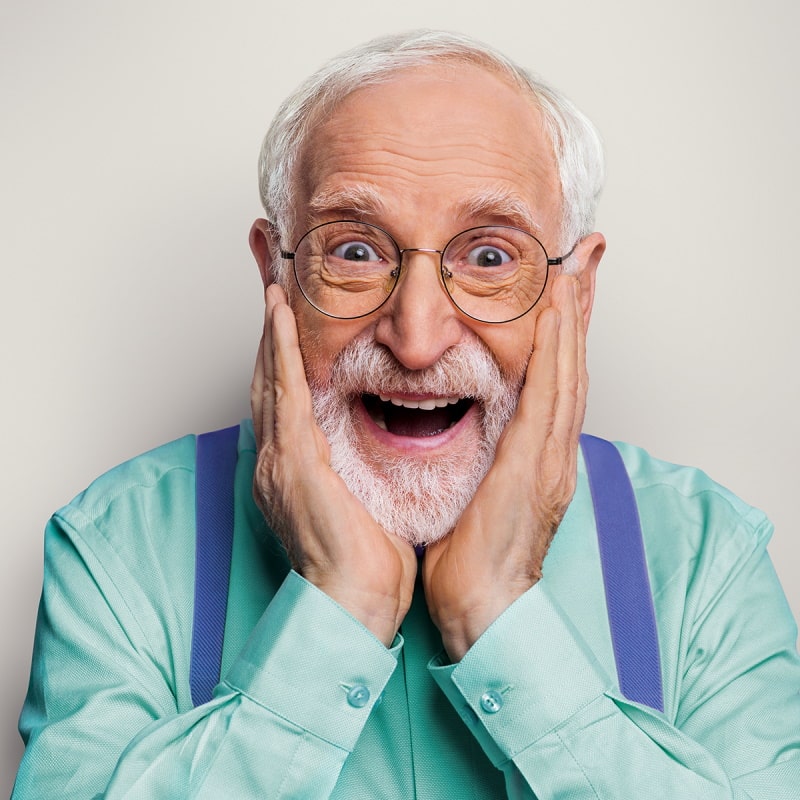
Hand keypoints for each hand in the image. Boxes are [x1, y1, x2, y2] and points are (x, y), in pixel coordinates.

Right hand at [251, 284, 416, 645]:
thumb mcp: (362, 495)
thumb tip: (382, 434)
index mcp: (298, 460)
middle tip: (267, 271)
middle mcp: (280, 452)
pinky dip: (277, 351)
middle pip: (270, 371)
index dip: (286, 345)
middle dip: (268, 322)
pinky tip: (276, 314)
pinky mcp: (291, 460)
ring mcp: (280, 455)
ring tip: (269, 276)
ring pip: (269, 373)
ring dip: (268, 324)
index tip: (289, 305)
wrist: (354, 603)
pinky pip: (282, 393)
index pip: (290, 387)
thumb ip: (359, 461)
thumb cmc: (366, 557)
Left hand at [423, 275, 586, 659]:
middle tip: (584, 261)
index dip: (562, 335)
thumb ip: (485, 457)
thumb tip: (468, 431)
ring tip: (574, 271)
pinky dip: (556, 353)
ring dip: (572, 321)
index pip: (554, 382)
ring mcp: (551, 457)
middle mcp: (554, 451)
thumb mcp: (480, 493)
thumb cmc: (474, 556)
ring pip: (567, 374)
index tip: (560, 292)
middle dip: (578, 314)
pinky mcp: (536, 465)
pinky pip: (548, 397)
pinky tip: (556, 315)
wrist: (482, 605)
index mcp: (539, 457)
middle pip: (571, 368)